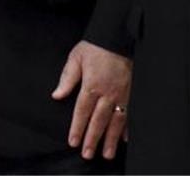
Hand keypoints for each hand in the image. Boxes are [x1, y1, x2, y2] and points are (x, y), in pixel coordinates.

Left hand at [51, 40, 131, 159]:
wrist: (117, 35)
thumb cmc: (96, 46)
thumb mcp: (76, 57)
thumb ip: (67, 78)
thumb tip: (57, 95)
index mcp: (92, 84)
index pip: (82, 111)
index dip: (77, 128)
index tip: (73, 141)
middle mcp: (108, 92)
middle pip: (99, 120)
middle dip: (92, 139)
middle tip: (87, 154)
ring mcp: (122, 93)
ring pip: (116, 121)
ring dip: (111, 139)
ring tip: (106, 153)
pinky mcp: (132, 91)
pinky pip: (130, 113)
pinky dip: (128, 128)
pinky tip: (125, 139)